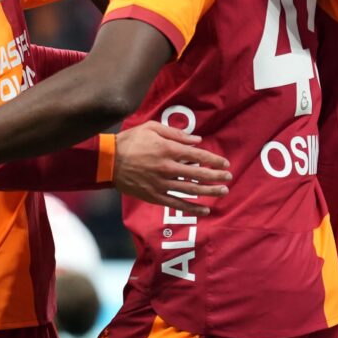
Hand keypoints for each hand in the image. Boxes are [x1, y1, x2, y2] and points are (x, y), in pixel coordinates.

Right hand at [113, 122, 230, 215]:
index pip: (197, 156)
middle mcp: (167, 168)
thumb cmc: (130, 140)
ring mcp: (161, 184)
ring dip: (209, 192)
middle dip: (216, 176)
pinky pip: (176, 204)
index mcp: (167, 149)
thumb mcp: (152, 128)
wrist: (108, 161)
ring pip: (191, 190)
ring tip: (223, 192)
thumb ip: (176, 133)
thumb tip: (197, 140)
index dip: (213, 159)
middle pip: (198, 174)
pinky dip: (192, 208)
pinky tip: (205, 209)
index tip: (225, 162)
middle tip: (229, 177)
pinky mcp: (154, 196)